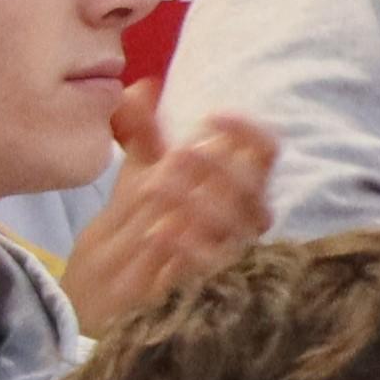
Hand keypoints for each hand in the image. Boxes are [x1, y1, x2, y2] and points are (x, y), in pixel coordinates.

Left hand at [58, 86, 275, 336]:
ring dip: (198, 202)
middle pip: (251, 191)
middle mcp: (244, 222)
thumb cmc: (146, 223)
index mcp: (237, 188)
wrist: (116, 292)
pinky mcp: (208, 288)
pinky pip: (210, 270)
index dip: (248, 134)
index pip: (264, 154)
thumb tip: (139, 87)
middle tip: (180, 151)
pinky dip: (189, 248)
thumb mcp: (142, 175)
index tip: (216, 115)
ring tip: (155, 184)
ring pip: (232, 228)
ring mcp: (231, 256)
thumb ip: (143, 134)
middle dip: (219, 169)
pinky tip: (160, 231)